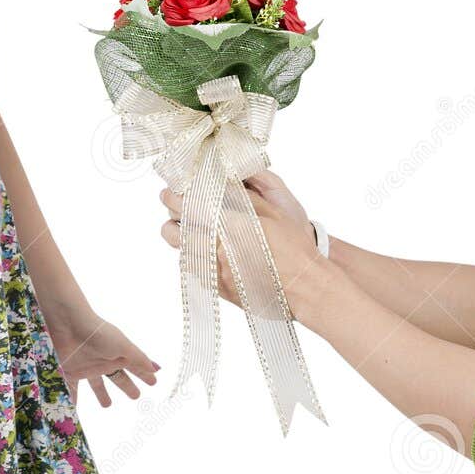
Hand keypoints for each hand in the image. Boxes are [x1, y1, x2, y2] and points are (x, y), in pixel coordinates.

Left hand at [46, 311, 160, 407]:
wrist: (69, 325)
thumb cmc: (99, 333)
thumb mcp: (123, 347)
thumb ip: (139, 359)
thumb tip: (156, 369)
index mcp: (118, 355)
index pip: (134, 368)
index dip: (143, 375)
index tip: (153, 383)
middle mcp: (104, 361)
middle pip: (117, 377)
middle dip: (126, 386)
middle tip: (136, 396)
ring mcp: (87, 367)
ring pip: (97, 384)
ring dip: (101, 394)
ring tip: (107, 405)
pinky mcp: (70, 373)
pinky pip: (72, 390)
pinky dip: (73, 399)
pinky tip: (73, 409)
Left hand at [158, 176, 331, 326]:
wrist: (305, 287)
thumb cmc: (293, 246)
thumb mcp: (270, 210)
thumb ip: (239, 196)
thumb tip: (217, 182)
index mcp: (227, 225)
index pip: (185, 207)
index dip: (172, 197)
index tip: (169, 192)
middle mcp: (215, 250)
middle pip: (173, 232)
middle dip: (172, 219)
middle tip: (176, 210)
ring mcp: (214, 273)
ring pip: (181, 253)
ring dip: (182, 240)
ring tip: (193, 231)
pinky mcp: (218, 290)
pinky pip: (195, 272)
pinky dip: (196, 259)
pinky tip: (210, 252)